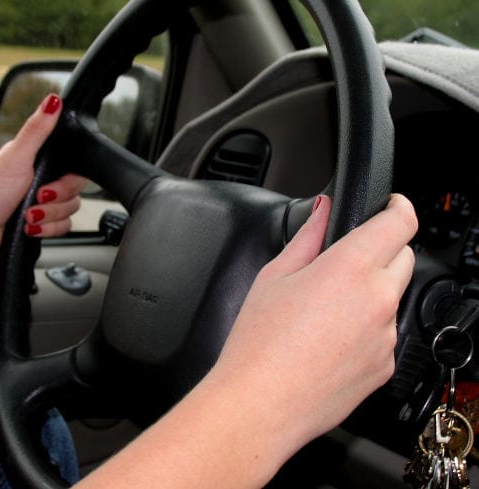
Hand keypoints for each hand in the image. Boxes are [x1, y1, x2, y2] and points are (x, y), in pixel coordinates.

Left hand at [0, 93, 86, 270]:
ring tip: (26, 217)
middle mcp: (39, 181)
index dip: (68, 176)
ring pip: (70, 210)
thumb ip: (37, 130)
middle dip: (56, 199)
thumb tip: (52, 101)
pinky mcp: (41, 225)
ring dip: (48, 217)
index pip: (71, 164)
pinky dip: (47, 230)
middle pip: (75, 189)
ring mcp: (40, 204)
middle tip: (36, 198)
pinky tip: (28, 228)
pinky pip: (64, 227)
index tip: (51, 181)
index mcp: (33, 160)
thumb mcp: (14, 158)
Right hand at [212, 194, 416, 457]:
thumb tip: (323, 211)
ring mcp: (386, 335)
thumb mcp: (274, 276)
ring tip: (325, 312)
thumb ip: (308, 237)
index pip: (400, 223)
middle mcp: (378, 300)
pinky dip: (367, 328)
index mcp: (350, 268)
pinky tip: (330, 341)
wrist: (262, 404)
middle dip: (383, 250)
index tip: (392, 206)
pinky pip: (385, 333)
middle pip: (404, 257)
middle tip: (345, 263)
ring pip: (392, 297)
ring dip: (371, 293)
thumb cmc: (259, 343)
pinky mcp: (385, 365)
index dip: (399, 207)